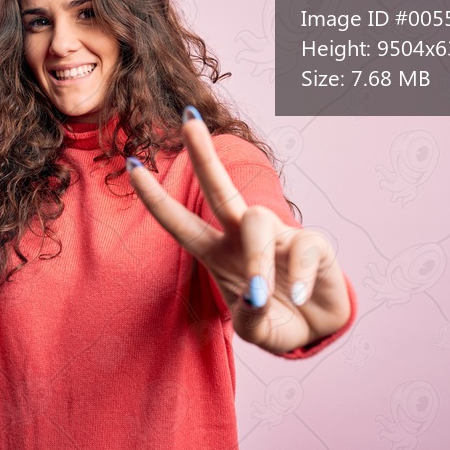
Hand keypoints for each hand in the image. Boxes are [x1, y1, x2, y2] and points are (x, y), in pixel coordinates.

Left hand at [125, 108, 350, 353]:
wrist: (318, 331)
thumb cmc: (276, 321)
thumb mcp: (255, 329)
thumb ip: (248, 318)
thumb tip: (256, 294)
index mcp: (218, 253)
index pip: (180, 222)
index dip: (155, 198)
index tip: (132, 165)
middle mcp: (243, 237)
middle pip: (219, 189)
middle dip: (203, 154)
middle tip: (188, 119)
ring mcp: (278, 237)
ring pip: (256, 222)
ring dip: (257, 259)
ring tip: (260, 294)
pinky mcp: (313, 245)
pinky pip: (302, 248)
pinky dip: (299, 276)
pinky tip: (297, 296)